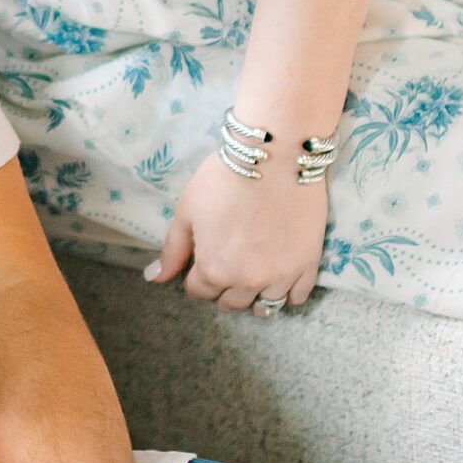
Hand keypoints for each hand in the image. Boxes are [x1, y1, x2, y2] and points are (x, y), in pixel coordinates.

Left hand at [148, 145, 326, 310]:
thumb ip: (173, 250)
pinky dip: (288, 293)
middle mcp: (247, 282)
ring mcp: (281, 276)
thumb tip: (154, 278)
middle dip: (223, 290)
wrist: (274, 156)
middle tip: (227, 267)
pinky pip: (298, 296)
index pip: (199, 292)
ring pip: (265, 306)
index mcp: (214, 270)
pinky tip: (280, 279)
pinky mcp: (308, 264)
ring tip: (253, 279)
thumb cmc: (224, 179)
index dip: (196, 279)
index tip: (201, 263)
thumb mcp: (187, 210)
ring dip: (255, 298)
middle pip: (231, 304)